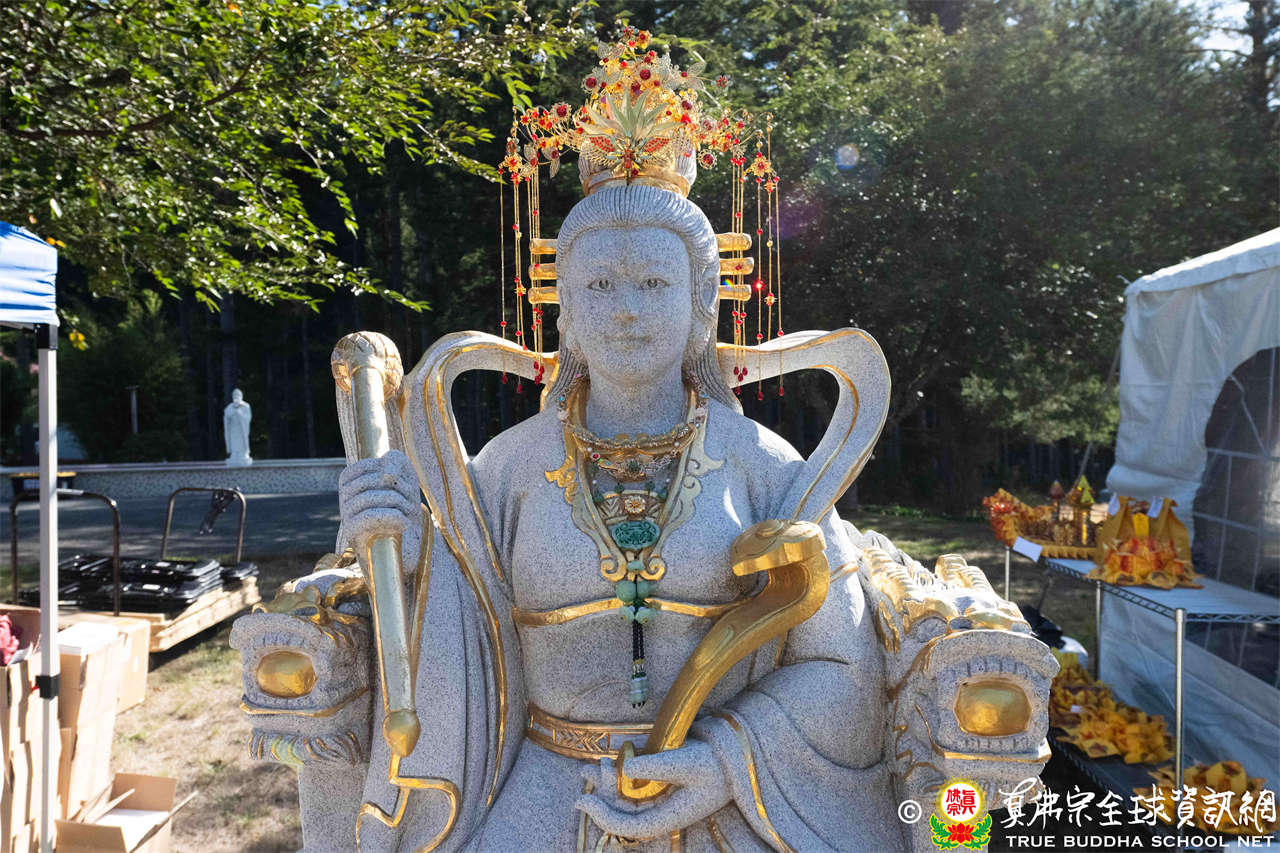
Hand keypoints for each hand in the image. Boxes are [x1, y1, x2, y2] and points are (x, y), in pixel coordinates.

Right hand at [336, 450, 422, 573]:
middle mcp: (344, 496)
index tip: (403, 482)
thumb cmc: (403, 505)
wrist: (407, 543)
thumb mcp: (404, 475)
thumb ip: (395, 460)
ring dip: (398, 502)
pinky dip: (392, 516)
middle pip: (372, 480)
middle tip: (411, 501)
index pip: (367, 466)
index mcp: (351, 480)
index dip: (390, 470)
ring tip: (409, 511)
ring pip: (370, 497)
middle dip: (399, 487)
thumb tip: (388, 473)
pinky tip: (404, 522)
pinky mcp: (352, 532)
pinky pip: (368, 517)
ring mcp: (346, 514)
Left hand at [575, 740, 729, 839]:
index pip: (630, 827)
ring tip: (591, 766)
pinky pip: (634, 784)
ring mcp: (661, 798)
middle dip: (603, 793)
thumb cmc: (716, 762)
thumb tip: (625, 769)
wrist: (735, 753)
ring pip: (626, 797)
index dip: (604, 817)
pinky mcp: (661, 784)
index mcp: (670, 816)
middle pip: (624, 810)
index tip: (583, 800)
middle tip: (592, 769)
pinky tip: (609, 760)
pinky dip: (620, 773)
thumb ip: (655, 766)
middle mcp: (663, 811)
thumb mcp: (686, 762)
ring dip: (608, 783)